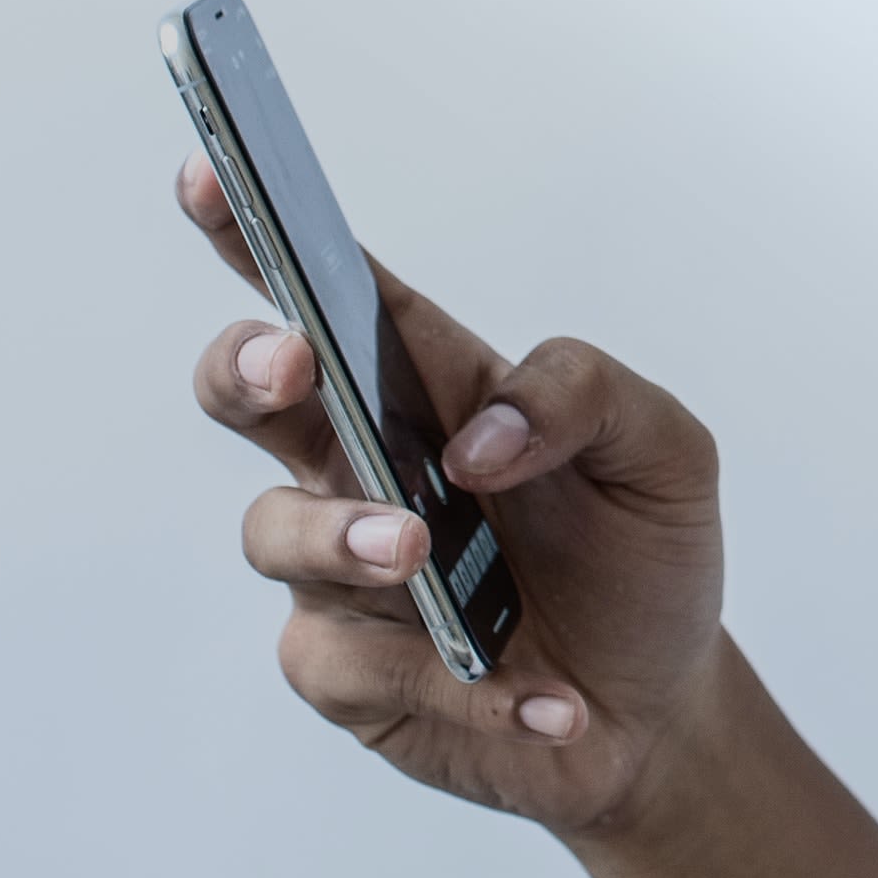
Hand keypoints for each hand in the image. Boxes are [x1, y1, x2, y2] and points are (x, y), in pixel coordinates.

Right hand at [180, 151, 725, 839]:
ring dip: (344, 537)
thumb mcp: (662, 450)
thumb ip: (583, 397)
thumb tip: (476, 437)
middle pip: (251, 390)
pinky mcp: (349, 672)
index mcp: (432, 385)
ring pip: (276, 532)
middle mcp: (365, 464)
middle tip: (294, 363)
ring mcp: (343, 570)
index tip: (214, 174)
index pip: (334, 291)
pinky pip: (353, 666)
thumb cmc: (643, 552)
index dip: (260, 232)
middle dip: (248, 365)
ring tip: (423, 553)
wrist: (659, 703)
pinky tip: (539, 697)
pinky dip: (456, 682)